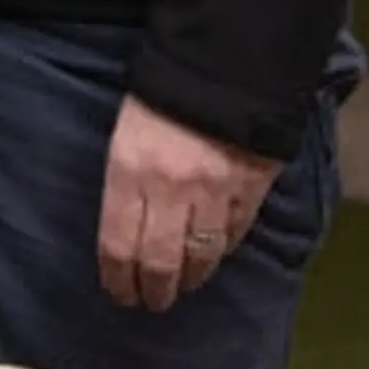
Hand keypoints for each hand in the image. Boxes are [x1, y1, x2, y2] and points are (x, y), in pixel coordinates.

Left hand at [96, 94, 279, 311]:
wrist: (223, 67)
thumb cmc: (159, 97)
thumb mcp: (123, 134)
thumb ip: (125, 182)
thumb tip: (124, 227)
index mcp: (131, 171)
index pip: (120, 245)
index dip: (118, 278)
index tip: (118, 292)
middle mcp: (172, 189)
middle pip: (160, 261)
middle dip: (153, 289)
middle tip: (148, 301)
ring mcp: (215, 193)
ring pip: (200, 257)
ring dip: (188, 279)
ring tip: (179, 288)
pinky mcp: (250, 191)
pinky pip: (233, 236)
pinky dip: (219, 254)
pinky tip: (210, 260)